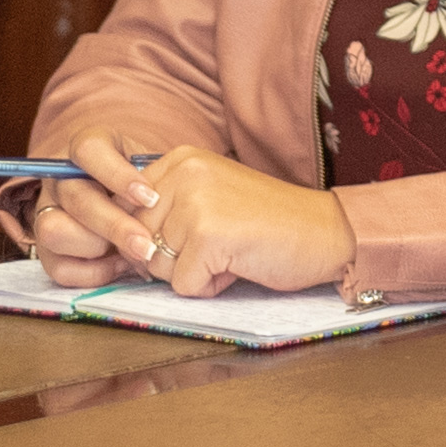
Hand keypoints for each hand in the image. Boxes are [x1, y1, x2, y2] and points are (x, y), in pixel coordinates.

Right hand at [31, 127, 162, 287]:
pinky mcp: (46, 251)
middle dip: (114, 225)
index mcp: (86, 148)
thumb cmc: (147, 182)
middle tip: (146, 243)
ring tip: (131, 253)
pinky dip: (92, 272)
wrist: (130, 203)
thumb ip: (158, 176)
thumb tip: (172, 200)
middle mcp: (60, 179)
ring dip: (97, 247)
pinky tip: (120, 265)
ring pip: (54, 231)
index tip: (150, 197)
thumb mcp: (155, 168)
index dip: (118, 174)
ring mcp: (47, 214)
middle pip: (76, 198)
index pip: (89, 150)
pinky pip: (58, 268)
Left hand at [126, 146, 357, 296]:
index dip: (154, 239)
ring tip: (233, 252)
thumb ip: (163, 212)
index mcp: (180, 159)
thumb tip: (116, 250)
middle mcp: (183, 173)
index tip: (196, 236)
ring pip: (157, 267)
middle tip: (222, 244)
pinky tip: (241, 264)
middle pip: (138, 242)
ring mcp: (195, 202)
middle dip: (174, 258)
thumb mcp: (209, 199)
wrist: (329, 232)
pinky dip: (211, 287)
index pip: (125, 214)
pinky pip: (183, 285)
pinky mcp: (209, 235)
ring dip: (193, 273)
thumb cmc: (270, 223)